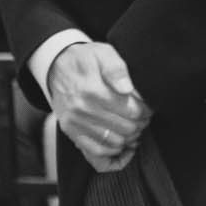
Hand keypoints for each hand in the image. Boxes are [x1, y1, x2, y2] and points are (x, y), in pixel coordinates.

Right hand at [49, 42, 148, 171]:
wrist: (57, 65)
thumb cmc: (85, 59)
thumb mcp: (103, 53)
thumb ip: (117, 69)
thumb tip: (126, 88)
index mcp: (93, 90)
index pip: (132, 111)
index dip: (146, 111)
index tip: (148, 108)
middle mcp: (82, 109)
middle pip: (126, 128)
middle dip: (140, 124)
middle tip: (143, 117)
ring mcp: (75, 122)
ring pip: (115, 143)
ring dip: (129, 138)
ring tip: (133, 127)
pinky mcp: (70, 131)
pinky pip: (96, 152)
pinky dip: (113, 152)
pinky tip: (122, 142)